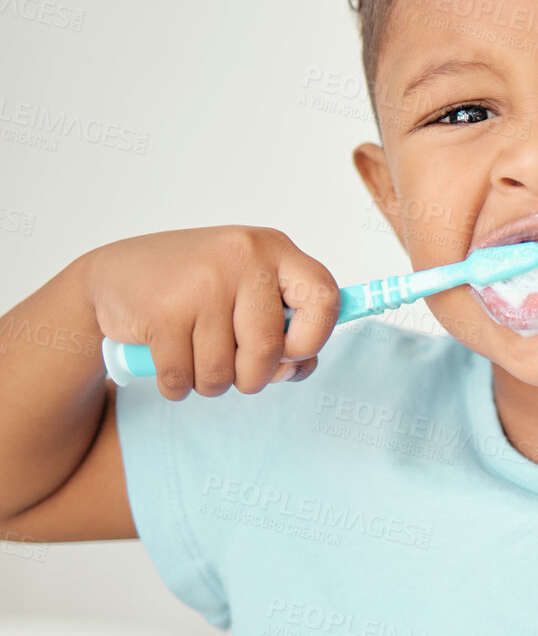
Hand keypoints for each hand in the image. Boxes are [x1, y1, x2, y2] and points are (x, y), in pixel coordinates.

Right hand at [80, 226, 340, 399]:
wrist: (114, 275)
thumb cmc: (196, 289)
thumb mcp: (247, 290)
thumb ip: (284, 327)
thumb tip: (299, 368)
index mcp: (274, 249)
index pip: (325, 297)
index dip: (315, 337)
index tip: (293, 352)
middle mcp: (242, 258)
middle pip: (269, 349)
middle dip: (253, 377)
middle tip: (237, 370)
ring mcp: (201, 283)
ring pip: (222, 372)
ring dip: (211, 383)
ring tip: (197, 356)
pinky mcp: (162, 312)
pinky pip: (183, 379)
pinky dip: (177, 385)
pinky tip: (170, 361)